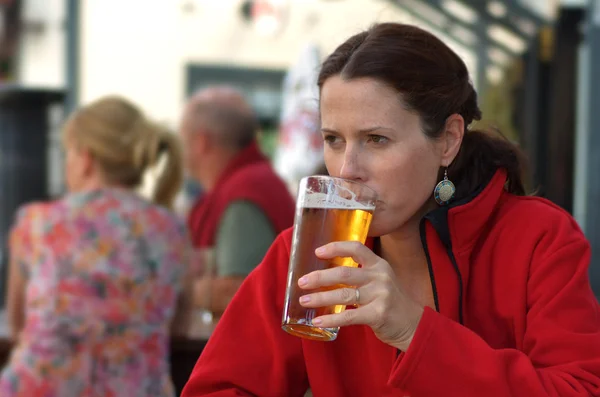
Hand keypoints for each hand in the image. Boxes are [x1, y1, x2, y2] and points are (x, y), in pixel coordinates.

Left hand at [298, 241, 423, 351]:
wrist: (413, 324)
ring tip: (304, 300)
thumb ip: (359, 274)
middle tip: (302, 282)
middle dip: (320, 277)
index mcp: (379, 264)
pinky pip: (349, 316)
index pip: (356, 248)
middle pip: (344, 272)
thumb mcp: (379, 280)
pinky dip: (331, 319)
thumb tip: (324, 273)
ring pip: (343, 295)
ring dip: (320, 298)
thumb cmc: (389, 301)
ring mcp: (380, 295)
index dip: (336, 247)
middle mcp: (380, 277)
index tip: (317, 252)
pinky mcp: (378, 314)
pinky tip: (318, 321)